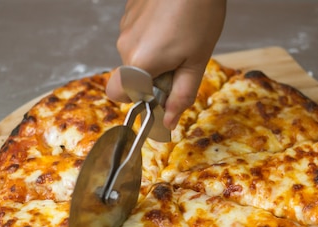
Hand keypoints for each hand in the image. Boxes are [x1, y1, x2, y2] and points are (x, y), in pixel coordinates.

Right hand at [106, 0, 226, 129]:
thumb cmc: (199, 13)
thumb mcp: (197, 62)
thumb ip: (181, 95)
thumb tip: (168, 123)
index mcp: (139, 63)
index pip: (117, 95)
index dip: (136, 99)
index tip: (160, 92)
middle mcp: (125, 46)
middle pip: (132, 75)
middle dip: (154, 76)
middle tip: (181, 61)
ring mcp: (125, 26)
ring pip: (136, 55)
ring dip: (155, 55)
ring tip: (181, 37)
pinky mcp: (130, 12)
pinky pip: (138, 36)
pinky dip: (153, 37)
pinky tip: (173, 23)